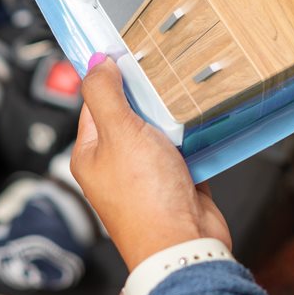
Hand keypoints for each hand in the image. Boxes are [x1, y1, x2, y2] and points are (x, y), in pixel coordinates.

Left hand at [71, 57, 231, 270]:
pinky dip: (194, 136)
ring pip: (161, 129)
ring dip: (173, 115)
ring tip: (185, 94)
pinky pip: (186, 147)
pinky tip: (202, 122)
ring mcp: (148, 172)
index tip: (127, 50)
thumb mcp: (118, 133)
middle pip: (131, 113)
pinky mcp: (178, 180)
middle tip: (162, 70)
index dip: (111, 76)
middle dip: (148, 95)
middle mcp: (117, 163)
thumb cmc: (145, 199)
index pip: (96, 101)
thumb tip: (95, 63)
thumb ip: (105, 94)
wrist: (184, 244)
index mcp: (91, 153)